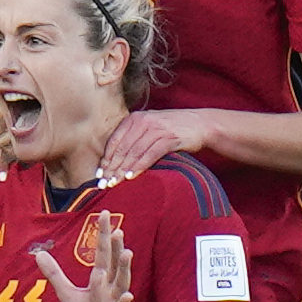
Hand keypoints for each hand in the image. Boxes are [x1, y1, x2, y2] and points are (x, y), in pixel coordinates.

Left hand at [32, 212, 132, 301]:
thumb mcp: (67, 295)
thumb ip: (55, 274)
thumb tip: (39, 254)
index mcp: (99, 281)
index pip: (102, 254)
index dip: (103, 235)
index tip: (104, 214)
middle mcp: (109, 290)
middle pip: (114, 265)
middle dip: (116, 248)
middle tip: (118, 230)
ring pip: (121, 284)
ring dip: (125, 269)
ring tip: (128, 253)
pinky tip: (127, 295)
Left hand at [97, 110, 211, 184]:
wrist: (202, 124)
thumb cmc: (172, 129)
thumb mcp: (149, 128)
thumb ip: (133, 138)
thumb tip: (113, 161)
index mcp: (134, 118)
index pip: (115, 141)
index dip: (106, 159)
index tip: (99, 174)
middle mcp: (144, 121)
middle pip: (122, 148)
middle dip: (112, 168)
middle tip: (104, 183)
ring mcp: (157, 128)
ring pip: (134, 152)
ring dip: (123, 170)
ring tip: (115, 183)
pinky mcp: (170, 137)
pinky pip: (150, 154)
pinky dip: (140, 167)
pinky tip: (131, 177)